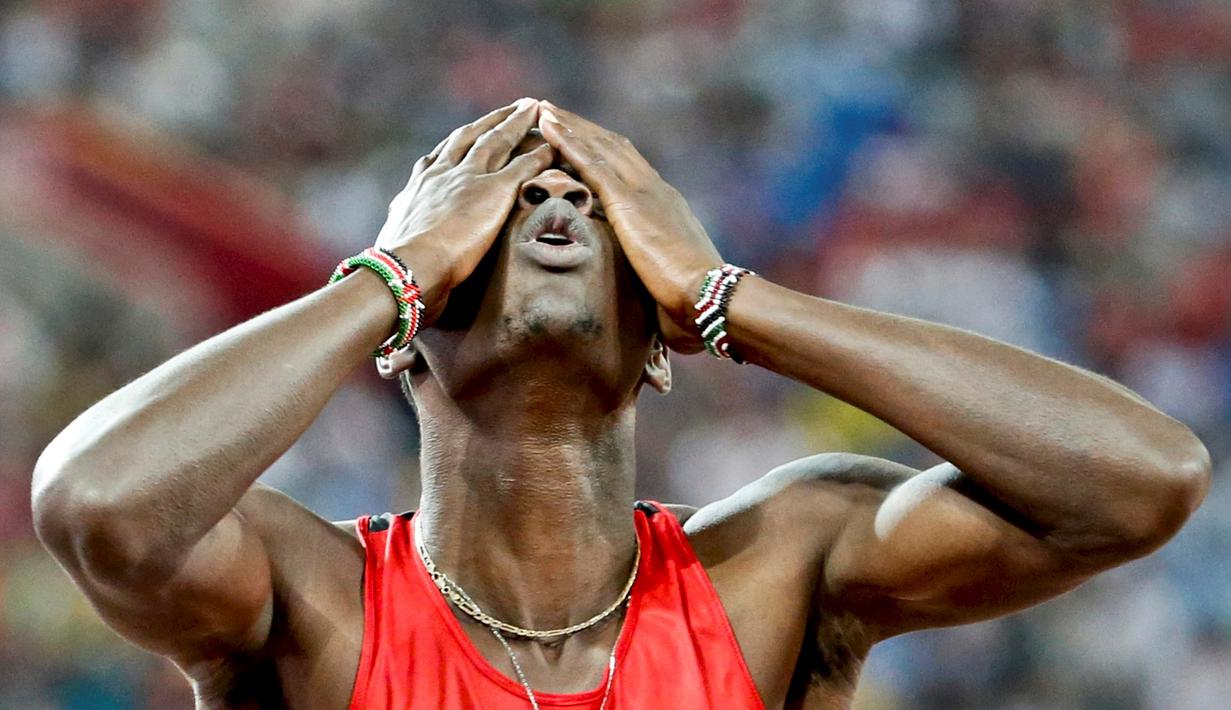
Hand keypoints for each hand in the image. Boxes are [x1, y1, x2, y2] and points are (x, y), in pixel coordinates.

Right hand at [376, 98, 553, 325]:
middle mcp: (445, 172)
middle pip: (474, 135)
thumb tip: (395, 227)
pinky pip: (523, 166)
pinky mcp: (494, 190)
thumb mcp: (397, 234)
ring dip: (518, 123)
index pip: (445, 152)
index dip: (463, 138)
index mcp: (422, 184)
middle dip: (496, 119)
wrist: (409, 266)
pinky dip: (539, 155)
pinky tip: (553, 147)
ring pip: (498, 141)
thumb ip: (404, 224)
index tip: (475, 127)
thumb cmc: (400, 263)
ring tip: (537, 108)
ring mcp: (469, 178)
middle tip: (516, 106)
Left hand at [534, 102, 723, 351]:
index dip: (601, 148)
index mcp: (664, 204)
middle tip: (552, 111)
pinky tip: (548, 128)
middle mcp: (654, 189)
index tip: (579, 136)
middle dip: (582, 128)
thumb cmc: (692, 298)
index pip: (628, 167)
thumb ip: (652, 264)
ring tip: (541, 110)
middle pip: (612, 147)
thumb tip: (642, 279)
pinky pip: (592, 164)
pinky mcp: (629, 202)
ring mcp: (643, 192)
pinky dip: (569, 142)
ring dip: (569, 126)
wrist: (708, 295)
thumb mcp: (667, 272)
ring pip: (600, 147)